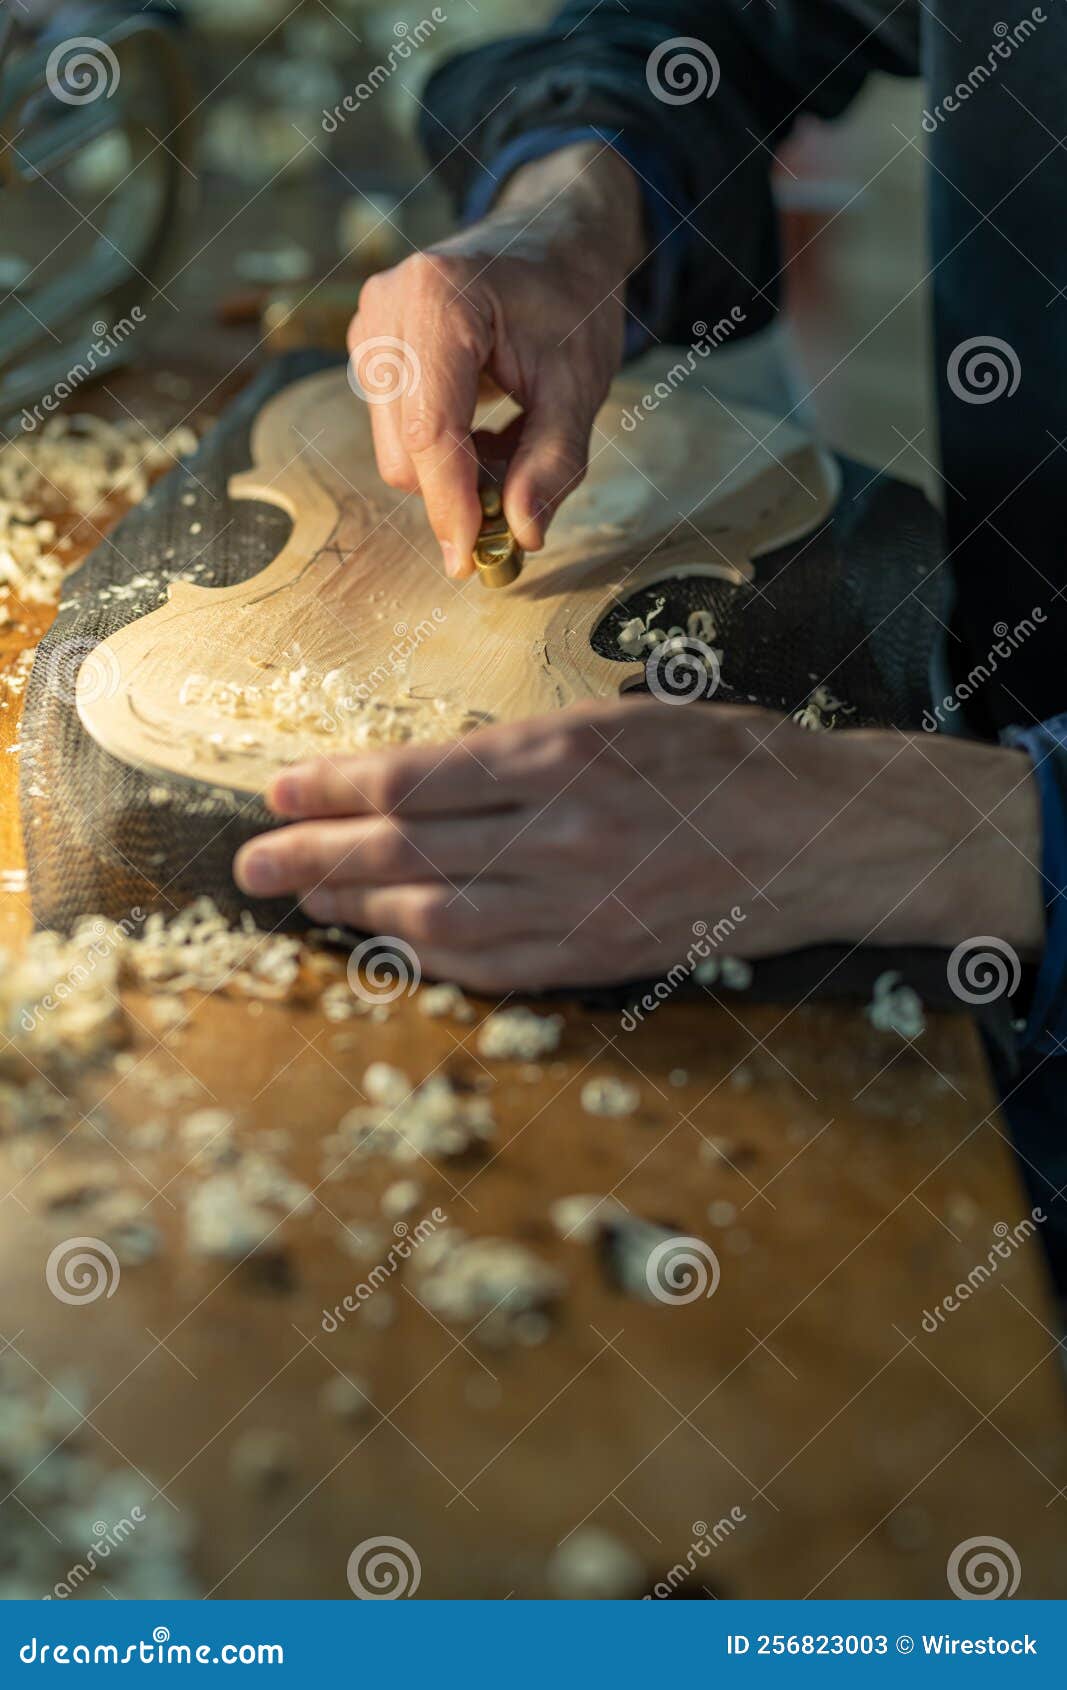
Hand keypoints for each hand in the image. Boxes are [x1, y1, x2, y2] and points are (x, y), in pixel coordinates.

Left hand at [233, 701, 1043, 994]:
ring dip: (358, 909)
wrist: (828, 834)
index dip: (335, 787)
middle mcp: (560, 831)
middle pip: (408, 849)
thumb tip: (434, 778)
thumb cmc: (733, 758)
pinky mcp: (601, 956)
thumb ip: (529, 750)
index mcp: (565, 753)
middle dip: (317, 857)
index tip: (279, 791)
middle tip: (250, 864)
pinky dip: (429, 958)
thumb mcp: (627, 715)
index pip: (417, 776)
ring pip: (437, 915)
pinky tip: (388, 946)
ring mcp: (580, 903)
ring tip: (302, 902)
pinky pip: (493, 966)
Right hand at [346, 141, 644, 577]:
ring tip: (511, 437)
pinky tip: (483, 423)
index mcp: (439, 299)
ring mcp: (369, 328)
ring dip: (454, 471)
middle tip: (527, 489)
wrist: (551, 233)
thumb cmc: (570, 298)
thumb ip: (554, 462)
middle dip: (460, 491)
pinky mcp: (368, 349)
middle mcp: (386, 309)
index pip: (432, 431)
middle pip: (406, 452)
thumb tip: (522, 535)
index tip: (470, 563)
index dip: (449, 505)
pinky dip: (442, 450)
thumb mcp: (580, 383)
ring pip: (397, 451)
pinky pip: (394, 432)